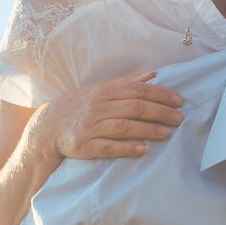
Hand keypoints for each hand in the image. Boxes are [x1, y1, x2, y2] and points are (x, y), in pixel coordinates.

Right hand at [29, 73, 184, 161]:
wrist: (46, 127)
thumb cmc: (78, 107)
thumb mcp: (99, 90)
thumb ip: (126, 83)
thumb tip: (153, 75)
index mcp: (104, 91)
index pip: (138, 90)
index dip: (161, 94)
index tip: (179, 101)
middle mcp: (98, 106)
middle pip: (134, 107)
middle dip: (160, 112)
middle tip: (179, 119)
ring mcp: (90, 126)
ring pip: (124, 126)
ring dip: (147, 130)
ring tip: (166, 133)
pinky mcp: (84, 145)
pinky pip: (108, 147)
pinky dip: (127, 148)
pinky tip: (142, 149)